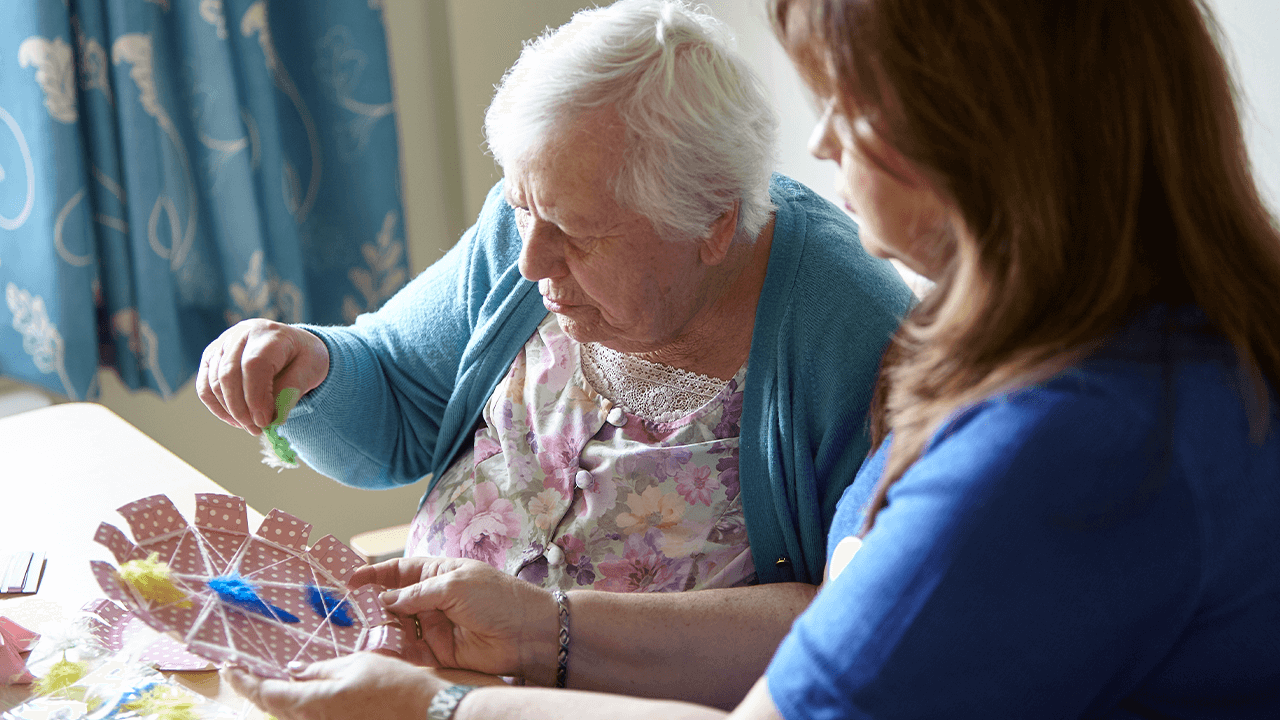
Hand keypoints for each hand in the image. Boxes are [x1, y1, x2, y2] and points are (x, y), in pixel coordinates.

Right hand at [196, 319, 328, 433]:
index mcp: (270, 334)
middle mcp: (242, 334)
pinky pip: (204, 387)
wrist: (293, 346)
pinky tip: (236, 420)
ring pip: (214, 382)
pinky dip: (218, 408)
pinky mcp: (211, 357)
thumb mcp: (311, 370)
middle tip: (257, 429)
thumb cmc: (303, 358)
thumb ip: (293, 390)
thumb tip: (274, 417)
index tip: (265, 421)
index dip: (256, 397)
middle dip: (241, 409)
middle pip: (229, 374)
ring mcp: (222, 344)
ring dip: (230, 411)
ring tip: (251, 426)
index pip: (254, 364)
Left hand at [222, 652, 499, 719]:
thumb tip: (295, 671)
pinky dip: (295, 703)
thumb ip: (320, 669)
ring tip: (266, 677)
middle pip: (273, 708)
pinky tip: (299, 689)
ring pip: (289, 713)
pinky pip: (307, 716)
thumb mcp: (355, 664)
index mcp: (313, 702)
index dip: (243, 681)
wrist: (423, 711)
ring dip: (274, 697)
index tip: (227, 667)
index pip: (266, 693)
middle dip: (254, 689)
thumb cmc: (392, 684)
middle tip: (241, 671)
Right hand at [349, 557, 557, 682]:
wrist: (527, 633)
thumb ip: (418, 593)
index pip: (398, 571)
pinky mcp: (437, 652)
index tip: (349, 580)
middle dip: (370, 607)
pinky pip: (410, 652)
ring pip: (397, 628)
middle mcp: (431, 599)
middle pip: (392, 602)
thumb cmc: (497, 598)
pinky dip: (393, 652)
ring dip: (379, 631)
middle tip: (347, 614)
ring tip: (359, 633)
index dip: (374, 574)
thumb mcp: (454, 586)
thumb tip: (385, 601)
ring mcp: (433, 626)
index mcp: (437, 573)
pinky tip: (378, 652)